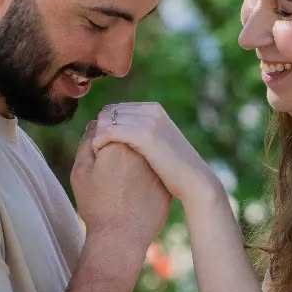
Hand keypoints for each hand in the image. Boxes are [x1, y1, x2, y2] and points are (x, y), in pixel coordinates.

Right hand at [71, 120, 170, 256]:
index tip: (97, 155)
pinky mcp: (165, 181)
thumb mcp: (81, 172)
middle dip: (119, 143)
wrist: (121, 238)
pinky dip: (145, 174)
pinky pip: (153, 170)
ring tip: (121, 181)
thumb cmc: (96, 206)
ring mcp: (156, 166)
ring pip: (143, 152)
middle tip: (109, 169)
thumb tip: (95, 124)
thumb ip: (87, 143)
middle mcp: (141, 150)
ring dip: (134, 156)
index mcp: (119, 143)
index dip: (101, 138)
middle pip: (130, 135)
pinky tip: (133, 191)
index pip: (111, 125)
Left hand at [93, 103, 221, 208]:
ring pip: (105, 121)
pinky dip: (99, 143)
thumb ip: (143, 136)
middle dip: (98, 130)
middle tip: (96, 152)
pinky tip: (99, 156)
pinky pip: (109, 132)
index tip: (100, 146)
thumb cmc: (175, 172)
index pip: (115, 110)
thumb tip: (124, 137)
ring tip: (96, 156)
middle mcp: (150, 110)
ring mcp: (148, 121)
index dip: (104, 127)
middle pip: (108, 112)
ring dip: (97, 137)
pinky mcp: (144, 135)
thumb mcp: (160, 147)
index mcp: (153, 109)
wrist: (195, 182)